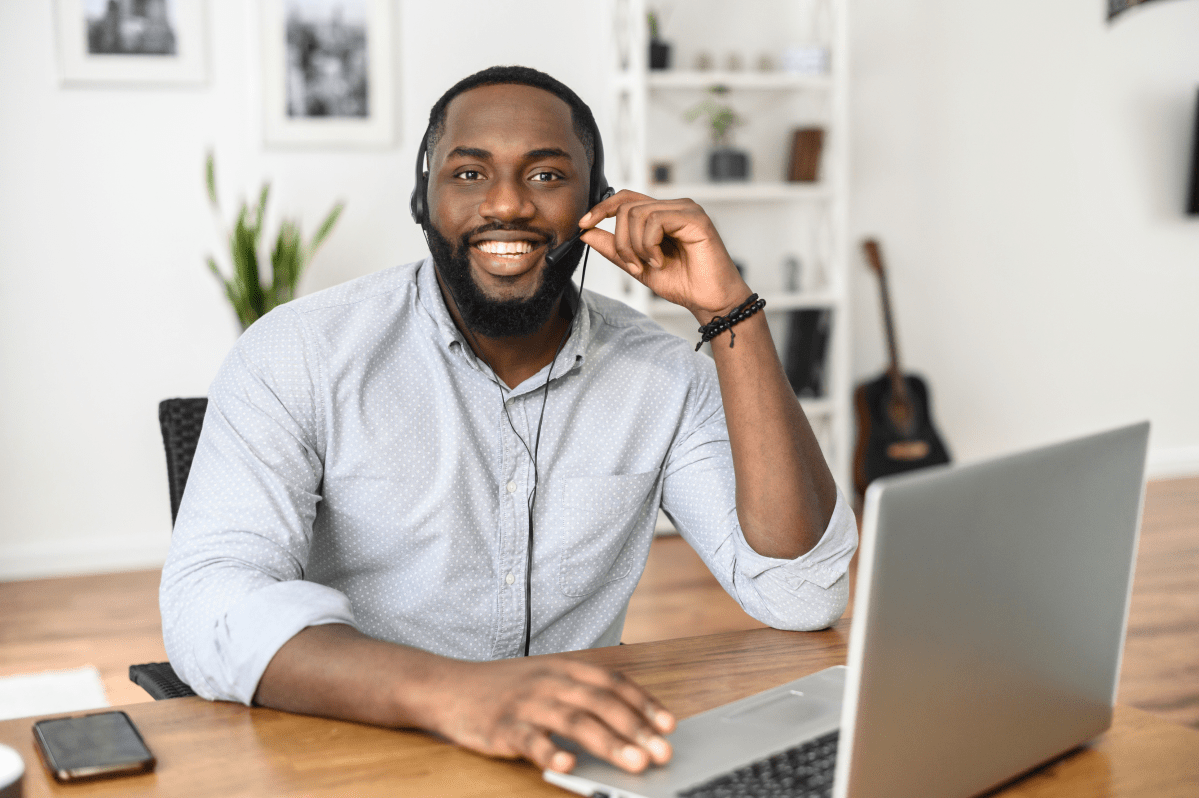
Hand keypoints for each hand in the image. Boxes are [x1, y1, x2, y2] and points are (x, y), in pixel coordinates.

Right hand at [431, 655, 675, 773]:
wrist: (448, 687)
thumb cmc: (504, 688)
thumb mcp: (545, 680)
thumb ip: (581, 696)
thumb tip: (630, 724)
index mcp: (564, 668)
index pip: (613, 683)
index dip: (644, 702)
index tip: (669, 725)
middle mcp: (549, 681)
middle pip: (600, 702)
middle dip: (636, 728)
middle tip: (662, 752)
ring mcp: (526, 703)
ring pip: (574, 720)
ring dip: (608, 743)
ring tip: (634, 763)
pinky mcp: (502, 726)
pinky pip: (530, 739)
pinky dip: (551, 752)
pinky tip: (569, 765)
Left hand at [578, 190, 750, 319]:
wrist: (709, 301)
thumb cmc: (683, 283)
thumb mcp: (638, 266)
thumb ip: (614, 249)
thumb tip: (587, 232)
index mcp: (661, 214)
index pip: (624, 199)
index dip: (600, 209)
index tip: (583, 225)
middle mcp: (673, 206)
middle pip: (626, 206)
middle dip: (620, 241)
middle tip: (633, 265)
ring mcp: (685, 209)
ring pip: (638, 213)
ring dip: (635, 246)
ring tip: (650, 265)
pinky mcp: (695, 218)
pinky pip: (656, 221)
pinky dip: (650, 245)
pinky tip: (660, 261)